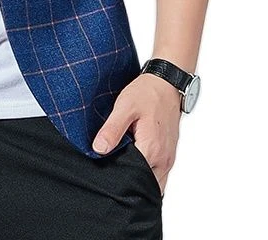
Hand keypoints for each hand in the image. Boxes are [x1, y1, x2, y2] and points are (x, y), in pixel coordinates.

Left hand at [92, 72, 180, 195]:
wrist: (167, 83)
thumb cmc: (147, 94)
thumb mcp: (124, 108)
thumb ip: (112, 130)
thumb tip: (98, 150)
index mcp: (151, 150)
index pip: (133, 178)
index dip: (117, 175)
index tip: (104, 168)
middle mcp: (163, 160)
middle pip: (144, 183)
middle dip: (128, 180)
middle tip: (111, 167)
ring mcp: (168, 158)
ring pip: (153, 181)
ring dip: (138, 177)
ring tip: (121, 163)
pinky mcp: (169, 154)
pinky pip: (158, 173)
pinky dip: (146, 172)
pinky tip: (133, 158)